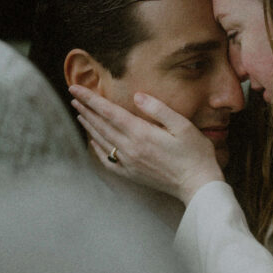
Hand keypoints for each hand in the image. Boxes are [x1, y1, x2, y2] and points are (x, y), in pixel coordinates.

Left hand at [69, 85, 223, 204]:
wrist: (199, 185)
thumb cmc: (195, 153)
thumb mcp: (182, 125)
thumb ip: (158, 109)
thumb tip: (137, 95)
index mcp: (141, 134)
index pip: (109, 112)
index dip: (91, 99)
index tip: (75, 88)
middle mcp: (131, 149)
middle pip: (101, 125)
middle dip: (86, 109)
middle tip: (73, 95)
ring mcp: (130, 163)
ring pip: (102, 141)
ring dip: (89, 125)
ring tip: (79, 113)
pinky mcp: (132, 174)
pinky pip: (108, 161)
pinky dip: (97, 150)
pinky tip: (93, 142)